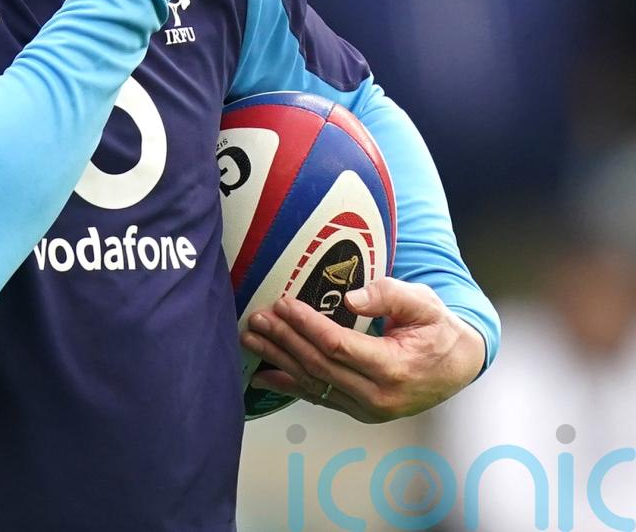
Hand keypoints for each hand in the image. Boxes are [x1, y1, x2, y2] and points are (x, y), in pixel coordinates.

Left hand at [241, 278, 485, 422]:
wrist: (457, 367)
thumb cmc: (439, 330)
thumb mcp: (425, 304)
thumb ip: (390, 296)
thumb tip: (350, 298)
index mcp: (394, 368)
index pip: (338, 345)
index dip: (306, 324)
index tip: (283, 303)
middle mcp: (378, 396)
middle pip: (318, 365)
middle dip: (284, 340)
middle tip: (257, 319)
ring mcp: (367, 409)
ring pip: (313, 383)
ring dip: (278, 360)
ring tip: (251, 339)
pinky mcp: (358, 411)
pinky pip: (318, 397)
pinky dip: (288, 385)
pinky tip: (263, 375)